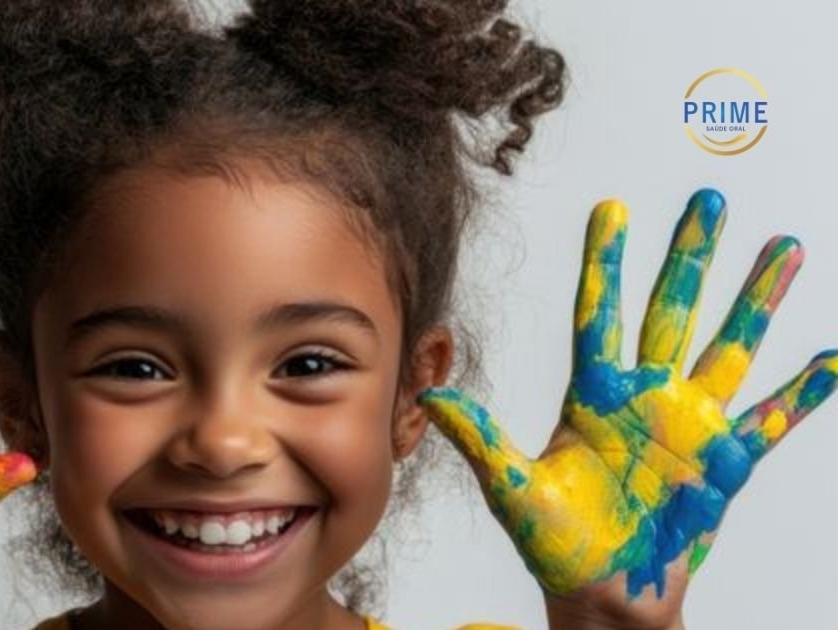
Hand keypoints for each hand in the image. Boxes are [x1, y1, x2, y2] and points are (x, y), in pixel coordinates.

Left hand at [417, 189, 836, 627]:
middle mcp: (644, 398)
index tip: (611, 209)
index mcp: (593, 396)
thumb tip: (429, 397)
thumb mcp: (511, 490)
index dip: (605, 263)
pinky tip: (830, 357)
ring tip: (783, 246)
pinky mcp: (725, 463)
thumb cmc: (554, 545)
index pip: (600, 314)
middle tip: (707, 202)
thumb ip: (480, 440)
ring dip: (757, 300)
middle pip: (671, 311)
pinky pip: (772, 419)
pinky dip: (804, 393)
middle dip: (690, 257)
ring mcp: (689, 425)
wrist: (602, 594)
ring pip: (730, 347)